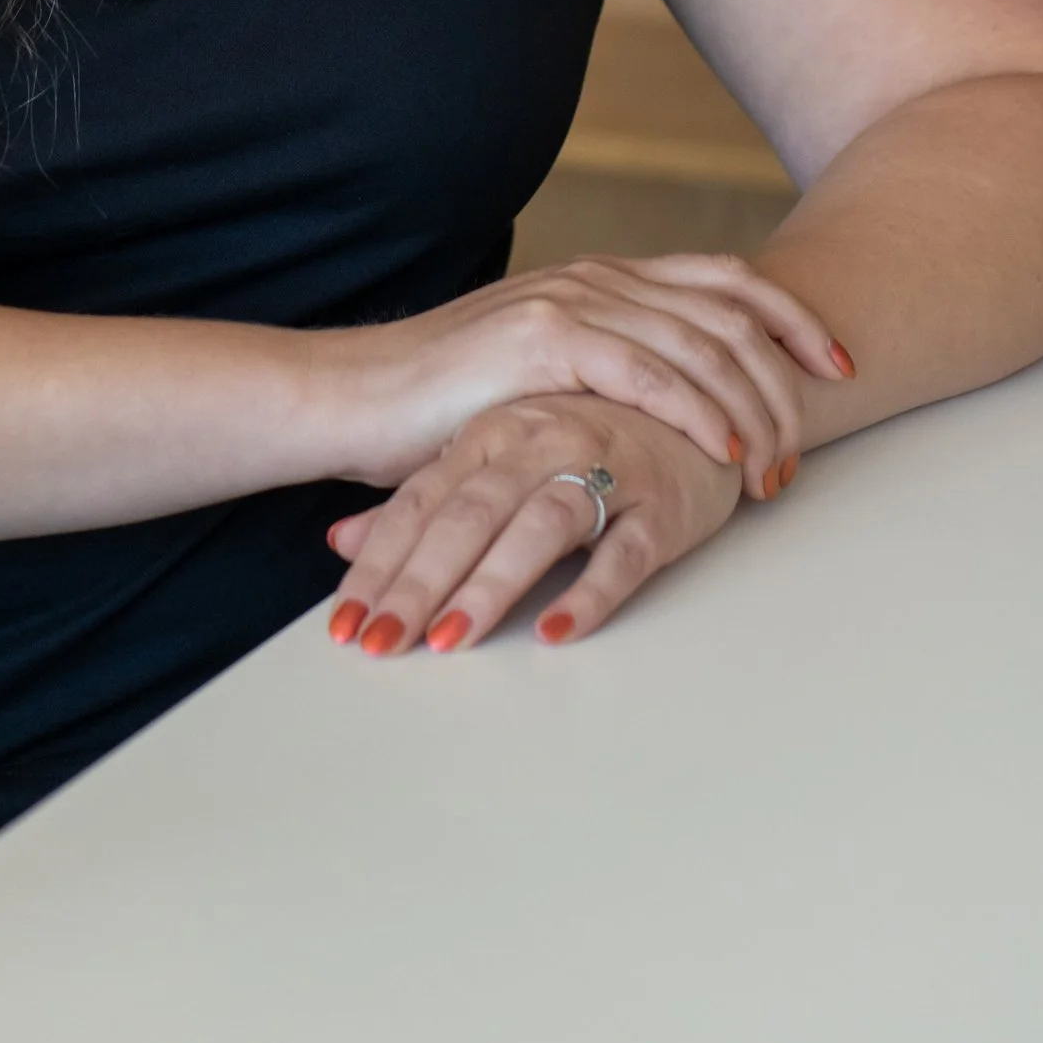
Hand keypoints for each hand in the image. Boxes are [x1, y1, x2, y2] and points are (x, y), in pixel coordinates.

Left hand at [323, 394, 741, 658]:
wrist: (703, 399)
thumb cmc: (591, 436)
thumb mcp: (500, 458)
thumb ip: (425, 502)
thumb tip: (340, 542)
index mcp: (494, 432)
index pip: (422, 502)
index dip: (380, 562)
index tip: (341, 624)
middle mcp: (543, 442)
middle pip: (468, 515)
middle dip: (418, 584)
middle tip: (378, 643)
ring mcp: (606, 469)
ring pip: (539, 527)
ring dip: (490, 586)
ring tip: (448, 640)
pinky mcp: (663, 505)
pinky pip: (625, 551)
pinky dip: (591, 590)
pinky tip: (556, 629)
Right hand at [324, 253, 848, 507]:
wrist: (355, 400)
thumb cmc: (444, 406)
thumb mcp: (542, 379)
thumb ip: (603, 372)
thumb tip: (675, 408)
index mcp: (602, 279)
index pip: (726, 280)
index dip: (792, 318)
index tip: (837, 367)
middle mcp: (596, 277)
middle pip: (732, 311)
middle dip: (787, 379)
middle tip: (806, 449)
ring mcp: (570, 301)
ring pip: (703, 344)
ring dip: (752, 412)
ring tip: (771, 473)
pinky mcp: (544, 340)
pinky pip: (650, 374)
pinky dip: (700, 414)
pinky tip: (724, 455)